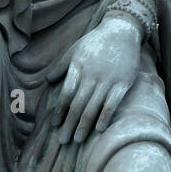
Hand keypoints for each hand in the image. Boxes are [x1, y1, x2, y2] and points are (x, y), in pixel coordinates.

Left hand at [45, 17, 140, 143]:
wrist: (121, 31)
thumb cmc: (96, 42)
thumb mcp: (75, 50)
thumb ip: (61, 66)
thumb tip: (47, 81)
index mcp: (78, 67)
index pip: (66, 93)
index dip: (60, 110)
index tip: (55, 124)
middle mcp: (92, 75)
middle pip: (78, 104)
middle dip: (69, 123)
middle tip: (62, 140)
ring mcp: (108, 80)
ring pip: (93, 106)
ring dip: (84, 125)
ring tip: (77, 140)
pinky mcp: (123, 83)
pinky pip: (112, 103)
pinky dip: (105, 117)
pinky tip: (99, 130)